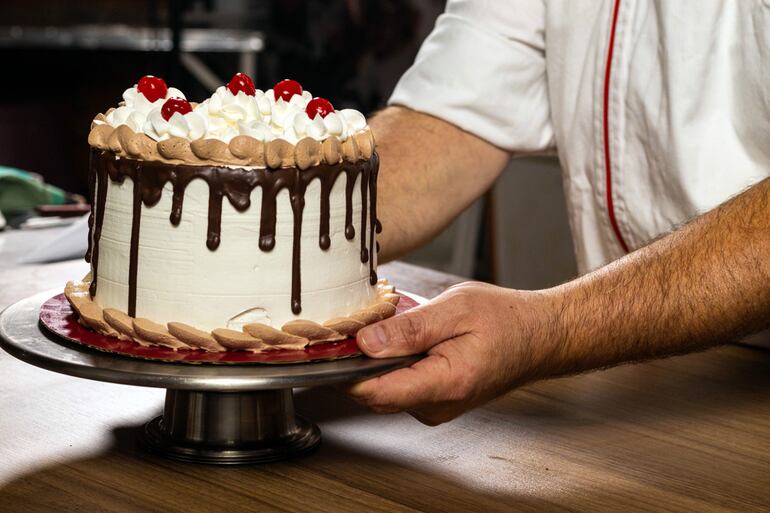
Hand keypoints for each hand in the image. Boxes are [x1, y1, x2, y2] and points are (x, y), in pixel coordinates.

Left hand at [346, 281, 556, 424]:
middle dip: (359, 360)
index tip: (336, 342)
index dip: (346, 369)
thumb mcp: (455, 309)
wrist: (537, 337)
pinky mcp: (434, 401)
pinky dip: (392, 363)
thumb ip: (409, 329)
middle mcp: (436, 406)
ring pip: (384, 389)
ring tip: (389, 325)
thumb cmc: (505, 321)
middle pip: (373, 392)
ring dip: (376, 360)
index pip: (375, 392)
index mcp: (444, 383)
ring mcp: (435, 407)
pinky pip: (399, 386)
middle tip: (362, 321)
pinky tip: (404, 338)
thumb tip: (365, 342)